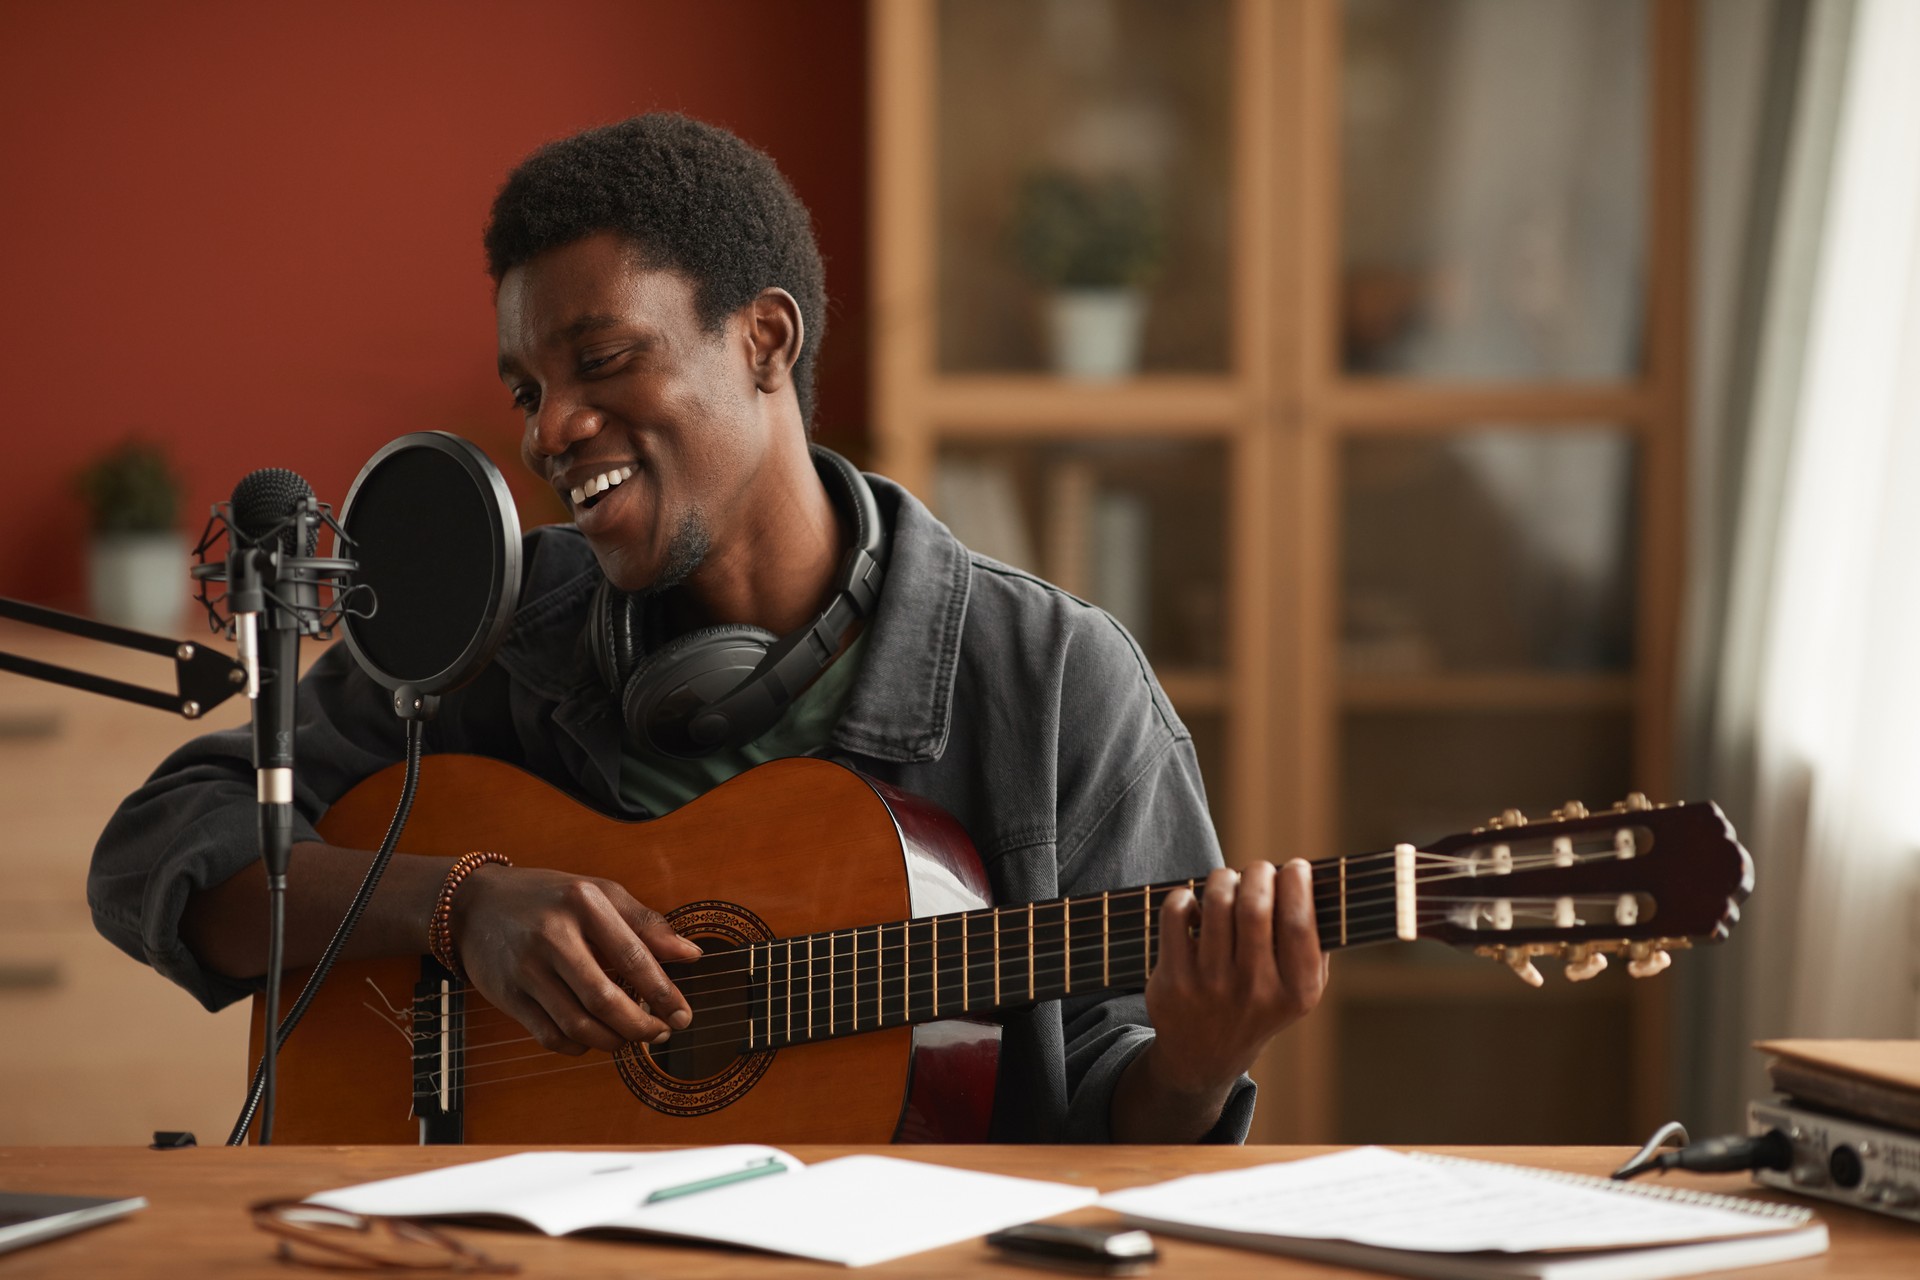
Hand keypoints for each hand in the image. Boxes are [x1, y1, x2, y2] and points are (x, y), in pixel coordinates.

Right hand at [449, 865, 701, 1055]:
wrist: (474, 905)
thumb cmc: (549, 898)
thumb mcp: (599, 894)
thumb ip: (646, 924)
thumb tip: (691, 954)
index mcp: (583, 903)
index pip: (634, 957)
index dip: (664, 992)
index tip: (683, 1014)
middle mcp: (552, 935)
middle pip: (605, 999)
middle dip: (641, 1025)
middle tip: (660, 1032)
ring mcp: (526, 968)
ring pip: (578, 1024)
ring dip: (613, 1040)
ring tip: (631, 1037)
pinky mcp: (508, 996)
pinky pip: (550, 1035)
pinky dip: (578, 1046)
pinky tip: (594, 1039)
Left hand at [1141, 860, 1327, 1097]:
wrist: (1204, 1055)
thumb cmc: (1259, 1004)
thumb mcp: (1298, 989)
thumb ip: (1313, 945)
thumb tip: (1315, 882)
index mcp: (1296, 992)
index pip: (1299, 924)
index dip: (1298, 884)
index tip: (1296, 867)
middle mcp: (1254, 991)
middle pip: (1255, 907)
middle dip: (1258, 872)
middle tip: (1258, 870)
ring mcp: (1210, 986)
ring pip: (1216, 903)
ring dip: (1223, 878)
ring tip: (1228, 880)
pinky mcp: (1173, 981)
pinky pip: (1176, 914)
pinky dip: (1185, 896)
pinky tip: (1195, 905)